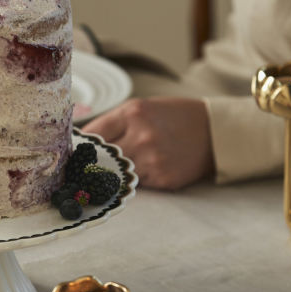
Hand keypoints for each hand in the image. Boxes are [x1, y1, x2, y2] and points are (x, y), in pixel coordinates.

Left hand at [84, 97, 214, 189]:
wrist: (215, 131)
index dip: (81, 147)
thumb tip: (83, 142)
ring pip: (117, 174)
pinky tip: (149, 169)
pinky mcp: (164, 178)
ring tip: (123, 168)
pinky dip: (137, 179)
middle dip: (94, 163)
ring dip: (116, 174)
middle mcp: (141, 136)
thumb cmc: (174, 117)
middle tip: (86, 169)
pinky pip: (138, 183)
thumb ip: (114, 123)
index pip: (92, 135)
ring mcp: (153, 159)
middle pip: (101, 158)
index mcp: (132, 113)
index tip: (75, 154)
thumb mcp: (143, 108)